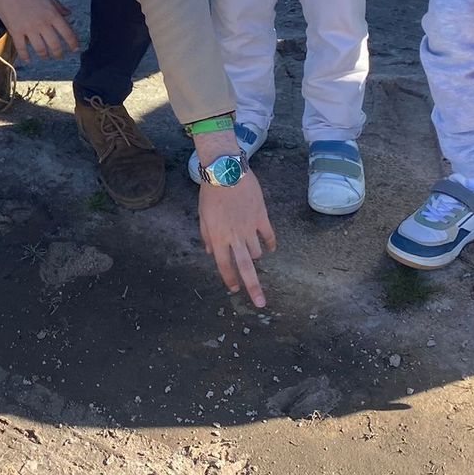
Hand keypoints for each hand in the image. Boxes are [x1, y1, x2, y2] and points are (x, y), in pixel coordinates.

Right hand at [0, 0, 80, 60]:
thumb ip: (58, 6)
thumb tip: (68, 14)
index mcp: (52, 14)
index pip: (67, 33)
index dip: (73, 43)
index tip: (76, 49)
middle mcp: (42, 23)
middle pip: (55, 45)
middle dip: (59, 53)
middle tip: (60, 57)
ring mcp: (28, 28)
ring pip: (40, 49)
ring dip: (44, 56)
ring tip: (45, 58)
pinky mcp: (15, 31)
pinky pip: (21, 48)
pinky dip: (25, 56)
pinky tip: (28, 60)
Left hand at [198, 162, 274, 308]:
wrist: (226, 171)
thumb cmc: (210, 193)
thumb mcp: (202, 216)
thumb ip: (207, 235)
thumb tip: (211, 252)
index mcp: (218, 237)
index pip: (223, 265)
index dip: (229, 279)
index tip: (234, 290)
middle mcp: (234, 236)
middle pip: (245, 267)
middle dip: (253, 287)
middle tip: (260, 303)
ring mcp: (250, 227)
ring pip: (257, 252)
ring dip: (255, 255)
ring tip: (253, 251)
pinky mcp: (262, 217)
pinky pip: (269, 236)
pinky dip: (271, 244)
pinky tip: (271, 247)